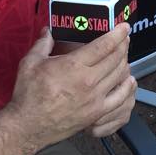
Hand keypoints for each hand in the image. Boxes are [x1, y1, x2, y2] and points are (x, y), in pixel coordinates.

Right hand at [5, 23, 131, 149]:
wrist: (27, 127)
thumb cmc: (28, 95)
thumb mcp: (30, 63)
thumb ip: (43, 43)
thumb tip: (49, 30)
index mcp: (73, 65)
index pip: (104, 45)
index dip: (118, 34)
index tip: (124, 27)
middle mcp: (88, 80)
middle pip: (115, 58)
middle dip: (123, 45)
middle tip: (124, 39)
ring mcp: (94, 98)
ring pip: (119, 75)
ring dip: (124, 62)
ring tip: (123, 56)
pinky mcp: (96, 113)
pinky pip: (119, 98)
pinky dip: (127, 87)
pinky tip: (128, 80)